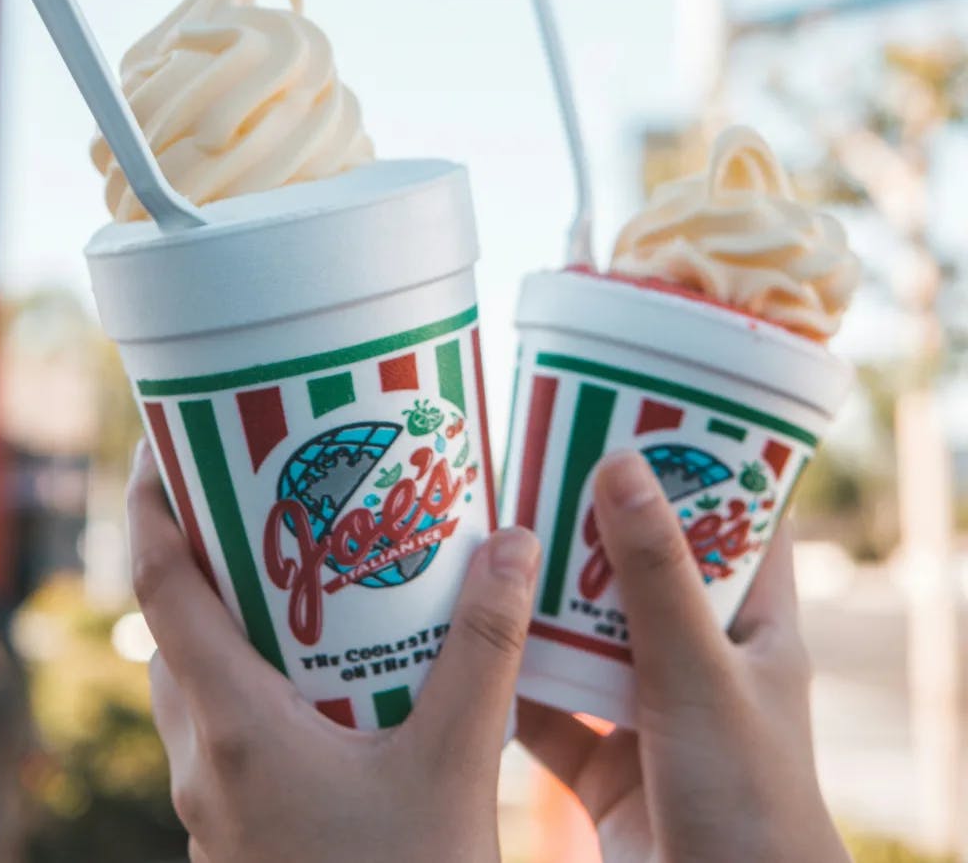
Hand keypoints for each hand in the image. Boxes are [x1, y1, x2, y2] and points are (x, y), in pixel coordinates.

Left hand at [128, 441, 542, 862]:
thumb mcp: (456, 765)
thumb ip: (484, 650)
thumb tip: (511, 543)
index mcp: (232, 726)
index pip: (159, 586)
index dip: (154, 505)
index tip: (168, 441)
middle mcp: (203, 758)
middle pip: (177, 625)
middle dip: (207, 552)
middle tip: (265, 496)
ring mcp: (215, 799)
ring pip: (199, 679)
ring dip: (233, 618)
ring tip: (303, 573)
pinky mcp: (240, 825)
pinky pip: (227, 726)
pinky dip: (257, 676)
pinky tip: (331, 676)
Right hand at [518, 450, 849, 862]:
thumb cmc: (746, 798)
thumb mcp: (699, 673)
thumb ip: (655, 576)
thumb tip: (619, 466)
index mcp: (755, 630)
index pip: (739, 524)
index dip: (700, 468)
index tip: (640, 416)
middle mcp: (702, 662)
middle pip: (644, 573)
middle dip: (591, 527)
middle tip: (533, 469)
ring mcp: (649, 709)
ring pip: (586, 637)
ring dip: (542, 601)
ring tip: (484, 541)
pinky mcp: (602, 758)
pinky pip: (547, 704)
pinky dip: (508, 679)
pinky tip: (461, 642)